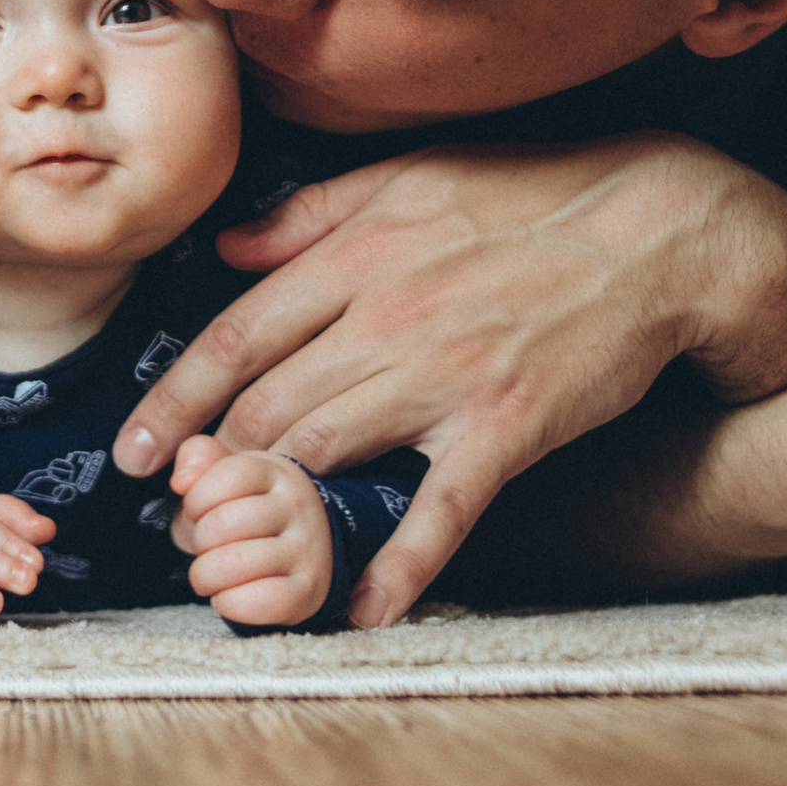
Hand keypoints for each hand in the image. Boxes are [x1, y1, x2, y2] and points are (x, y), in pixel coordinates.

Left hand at [112, 134, 786, 627]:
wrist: (653, 230)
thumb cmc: (527, 197)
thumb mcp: (407, 178)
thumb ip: (309, 216)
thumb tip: (225, 249)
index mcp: (353, 257)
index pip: (233, 339)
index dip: (173, 403)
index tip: (132, 452)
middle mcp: (384, 317)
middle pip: (266, 409)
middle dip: (210, 474)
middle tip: (180, 520)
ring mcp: (444, 375)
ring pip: (328, 454)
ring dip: (274, 513)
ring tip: (238, 556)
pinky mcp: (507, 425)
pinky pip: (439, 508)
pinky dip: (398, 563)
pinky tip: (364, 607)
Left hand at [169, 435, 331, 627]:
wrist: (304, 551)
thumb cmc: (251, 510)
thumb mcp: (228, 474)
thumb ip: (199, 458)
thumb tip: (181, 481)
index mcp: (276, 472)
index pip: (229, 475)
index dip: (198, 498)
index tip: (198, 511)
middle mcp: (298, 507)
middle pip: (224, 523)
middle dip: (199, 541)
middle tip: (205, 548)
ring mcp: (307, 549)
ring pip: (235, 564)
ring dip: (205, 575)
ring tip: (209, 574)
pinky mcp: (308, 591)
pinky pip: (258, 602)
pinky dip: (228, 603)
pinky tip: (226, 596)